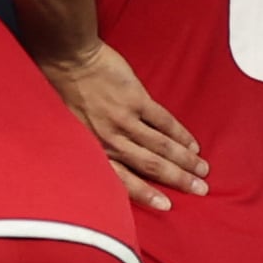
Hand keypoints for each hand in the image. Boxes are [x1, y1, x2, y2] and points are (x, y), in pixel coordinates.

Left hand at [37, 42, 206, 210]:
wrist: (65, 57)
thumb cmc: (60, 90)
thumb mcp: (68, 127)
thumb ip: (91, 144)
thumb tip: (111, 160)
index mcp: (92, 149)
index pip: (123, 180)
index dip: (147, 194)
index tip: (167, 206)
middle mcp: (110, 140)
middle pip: (151, 166)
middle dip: (178, 180)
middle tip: (200, 190)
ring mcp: (124, 120)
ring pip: (161, 147)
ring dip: (185, 160)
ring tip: (203, 170)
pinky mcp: (136, 99)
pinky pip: (163, 121)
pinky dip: (180, 134)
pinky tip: (192, 144)